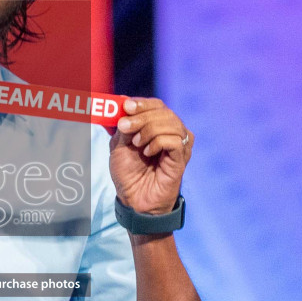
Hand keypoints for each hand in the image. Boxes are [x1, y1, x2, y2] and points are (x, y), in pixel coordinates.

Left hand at [111, 98, 192, 214]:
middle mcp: (171, 133)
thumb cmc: (127, 173)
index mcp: (157, 126)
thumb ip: (123, 124)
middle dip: (142, 116)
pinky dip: (158, 143)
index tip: (126, 106)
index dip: (142, 103)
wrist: (133, 199)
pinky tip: (148, 153)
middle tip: (125, 126)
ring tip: (137, 145)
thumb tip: (123, 101)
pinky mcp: (182, 158)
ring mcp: (179, 144)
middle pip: (164, 111)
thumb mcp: (119, 145)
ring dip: (149, 130)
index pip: (156, 105)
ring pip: (171, 123)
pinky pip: (175, 140)